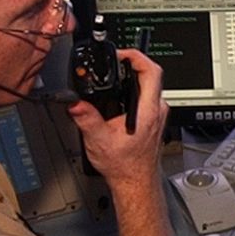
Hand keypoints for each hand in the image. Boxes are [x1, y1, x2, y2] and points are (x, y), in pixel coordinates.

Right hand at [68, 49, 168, 187]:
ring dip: (134, 77)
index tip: (123, 53)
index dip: (138, 57)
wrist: (135, 182)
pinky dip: (135, 89)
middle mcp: (157, 110)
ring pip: (150, 86)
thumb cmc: (124, 166)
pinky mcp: (154, 119)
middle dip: (133, 64)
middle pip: (152, 75)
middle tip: (116, 60)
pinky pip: (148, 96)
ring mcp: (158, 115)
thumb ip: (87, 119)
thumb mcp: (98, 141)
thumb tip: (76, 104)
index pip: (152, 72)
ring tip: (117, 73)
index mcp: (148, 111)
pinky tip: (121, 93)